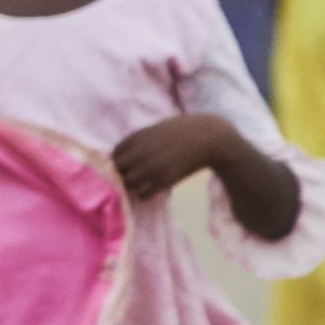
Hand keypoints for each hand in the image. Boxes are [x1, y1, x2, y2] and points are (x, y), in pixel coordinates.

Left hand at [107, 111, 236, 198]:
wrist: (210, 137)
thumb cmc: (184, 130)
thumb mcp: (156, 130)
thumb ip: (139, 142)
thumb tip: (123, 158)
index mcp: (136, 137)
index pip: (114, 154)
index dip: (120, 160)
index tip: (129, 164)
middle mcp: (140, 153)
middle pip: (117, 170)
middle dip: (123, 174)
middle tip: (135, 176)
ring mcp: (151, 167)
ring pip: (128, 184)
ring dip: (133, 185)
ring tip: (144, 183)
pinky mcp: (163, 180)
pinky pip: (143, 194)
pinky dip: (145, 194)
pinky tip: (153, 189)